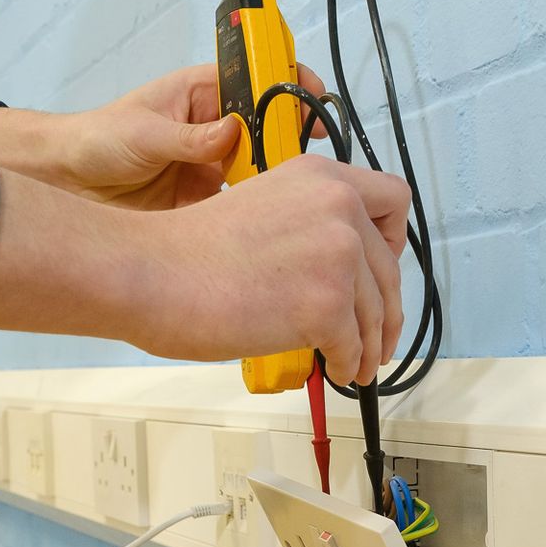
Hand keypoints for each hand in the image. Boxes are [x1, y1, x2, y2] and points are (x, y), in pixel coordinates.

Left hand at [0, 63, 328, 210]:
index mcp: (202, 93)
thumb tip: (232, 133)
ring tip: (287, 189)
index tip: (312, 99)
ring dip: (275, 175)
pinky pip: (241, 203)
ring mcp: (214, 163)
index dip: (289, 84)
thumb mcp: (144, 132)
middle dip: (290, 138)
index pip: (257, 79)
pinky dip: (255, 209)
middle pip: (269, 126)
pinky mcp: (207, 199)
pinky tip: (263, 217)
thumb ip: (190, 138)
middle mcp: (215, 127)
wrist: (67, 181)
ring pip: (261, 166)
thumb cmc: (97, 139)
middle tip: (303, 156)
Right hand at [0, 154, 408, 384]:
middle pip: (388, 268)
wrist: (151, 273)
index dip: (391, 242)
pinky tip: (336, 371)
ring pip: (377, 312)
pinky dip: (349, 363)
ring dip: (369, 344)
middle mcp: (339, 206)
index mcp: (321, 176)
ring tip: (356, 364)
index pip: (394, 200)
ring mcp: (337, 254)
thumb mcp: (262, 208)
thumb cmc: (186, 251)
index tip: (376, 270)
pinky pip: (354, 344)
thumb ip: (306, 225)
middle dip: (384, 309)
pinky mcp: (327, 304)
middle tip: (375, 336)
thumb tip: (333, 270)